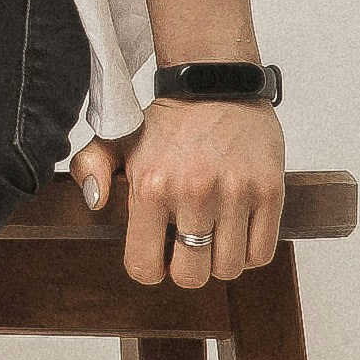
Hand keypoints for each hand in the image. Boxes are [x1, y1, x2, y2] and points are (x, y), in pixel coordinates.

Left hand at [68, 99, 285, 290]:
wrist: (216, 84)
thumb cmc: (170, 121)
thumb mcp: (117, 139)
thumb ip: (90, 167)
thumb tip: (94, 202)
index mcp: (152, 186)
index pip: (145, 266)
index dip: (150, 268)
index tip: (158, 255)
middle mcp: (194, 192)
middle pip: (192, 276)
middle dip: (187, 268)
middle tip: (188, 247)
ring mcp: (236, 193)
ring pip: (228, 268)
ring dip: (220, 260)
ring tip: (214, 235)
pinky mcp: (269, 191)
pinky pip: (261, 252)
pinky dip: (249, 251)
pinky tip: (237, 231)